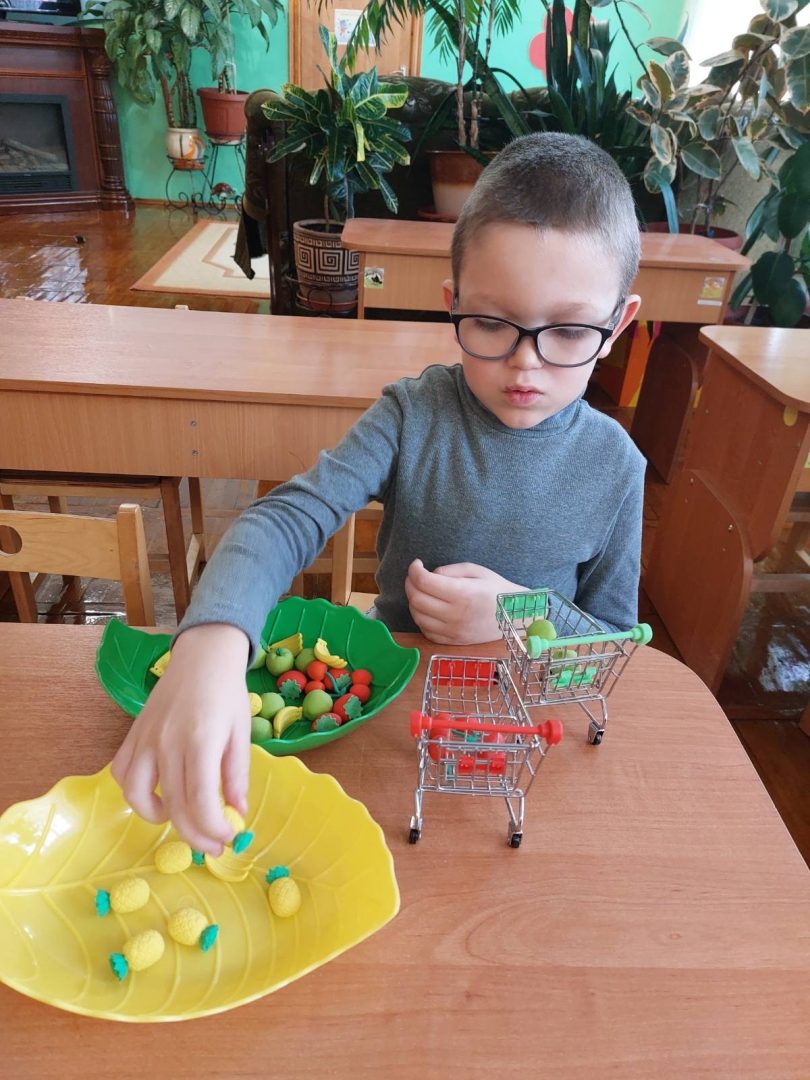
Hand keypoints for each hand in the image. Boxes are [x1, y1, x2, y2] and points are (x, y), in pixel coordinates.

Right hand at [111, 623, 250, 854]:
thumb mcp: (242, 733)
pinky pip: (123, 775)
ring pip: (138, 796)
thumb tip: (237, 813)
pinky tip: (158, 795)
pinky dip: (136, 794)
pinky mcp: (132, 736)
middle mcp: (167, 741)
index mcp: (201, 739)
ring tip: (183, 819)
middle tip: (212, 845)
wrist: (202, 657)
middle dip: (195, 834)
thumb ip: (237, 775)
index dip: (212, 828)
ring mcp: (145, 739)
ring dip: (160, 818)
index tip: (228, 838)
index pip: (200, 800)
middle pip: (173, 805)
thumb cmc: (227, 694)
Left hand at [405, 559, 521, 644]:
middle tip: (415, 576)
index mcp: (462, 594)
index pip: (424, 582)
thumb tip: (430, 575)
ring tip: (421, 592)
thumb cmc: (498, 590)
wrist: (516, 617)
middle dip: (410, 584)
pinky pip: (427, 631)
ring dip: (413, 602)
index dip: (414, 570)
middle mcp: (455, 615)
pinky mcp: (453, 642)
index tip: (416, 564)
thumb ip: (451, 570)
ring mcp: (453, 631)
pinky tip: (428, 609)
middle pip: (417, 600)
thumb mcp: (478, 571)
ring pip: (418, 617)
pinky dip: (422, 619)